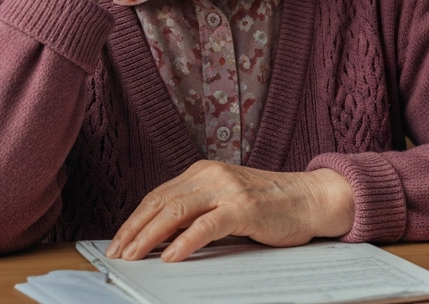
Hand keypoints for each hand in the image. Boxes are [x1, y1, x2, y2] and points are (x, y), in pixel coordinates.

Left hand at [106, 162, 354, 261]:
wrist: (310, 199)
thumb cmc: (271, 206)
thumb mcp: (227, 201)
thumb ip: (198, 210)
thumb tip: (162, 237)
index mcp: (204, 172)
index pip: (158, 195)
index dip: (135, 219)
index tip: (119, 241)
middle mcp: (211, 175)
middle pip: (160, 202)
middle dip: (134, 229)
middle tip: (118, 253)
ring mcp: (227, 189)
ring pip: (176, 211)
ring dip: (149, 236)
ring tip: (134, 255)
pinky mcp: (243, 207)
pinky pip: (205, 225)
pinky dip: (184, 242)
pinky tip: (170, 256)